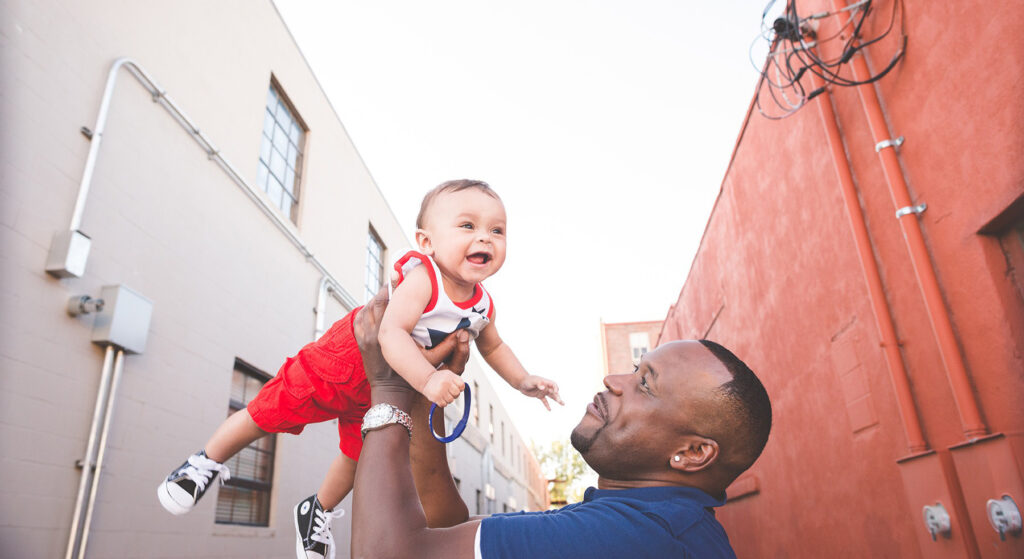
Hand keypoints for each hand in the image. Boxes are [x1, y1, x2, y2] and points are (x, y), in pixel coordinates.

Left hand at [355, 284, 472, 389]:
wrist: (392, 395)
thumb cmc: (414, 380)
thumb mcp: (436, 364)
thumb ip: (452, 349)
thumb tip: (464, 332)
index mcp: (389, 335)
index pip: (389, 303)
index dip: (395, 287)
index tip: (402, 276)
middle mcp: (374, 334)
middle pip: (376, 302)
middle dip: (386, 289)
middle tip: (396, 278)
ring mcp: (365, 338)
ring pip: (367, 310)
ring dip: (377, 299)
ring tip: (388, 290)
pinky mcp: (362, 343)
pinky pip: (360, 321)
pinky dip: (367, 311)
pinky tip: (376, 306)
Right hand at [422, 369, 465, 406]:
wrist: (426, 380)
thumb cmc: (440, 378)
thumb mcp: (449, 374)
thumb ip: (457, 380)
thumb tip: (462, 388)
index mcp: (450, 376)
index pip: (461, 386)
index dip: (459, 388)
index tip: (455, 387)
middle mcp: (445, 383)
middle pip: (457, 394)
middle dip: (454, 395)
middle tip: (449, 392)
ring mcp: (440, 391)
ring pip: (451, 400)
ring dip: (448, 399)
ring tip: (443, 394)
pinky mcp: (435, 398)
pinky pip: (444, 405)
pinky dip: (442, 403)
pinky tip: (439, 398)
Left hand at [517, 375, 563, 410]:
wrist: (521, 383)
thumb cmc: (527, 380)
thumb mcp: (532, 381)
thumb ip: (538, 383)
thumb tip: (543, 387)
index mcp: (545, 382)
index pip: (553, 384)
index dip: (556, 388)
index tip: (556, 392)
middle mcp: (545, 387)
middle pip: (554, 392)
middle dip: (558, 397)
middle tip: (561, 402)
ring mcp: (543, 392)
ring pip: (551, 396)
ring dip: (556, 400)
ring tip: (563, 404)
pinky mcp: (539, 396)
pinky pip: (545, 401)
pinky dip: (547, 405)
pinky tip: (550, 410)